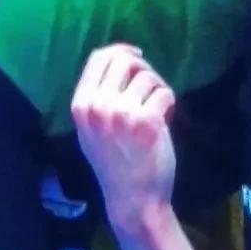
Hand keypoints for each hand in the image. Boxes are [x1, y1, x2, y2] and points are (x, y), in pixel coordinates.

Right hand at [72, 44, 177, 232]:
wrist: (132, 199)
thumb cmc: (114, 164)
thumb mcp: (91, 130)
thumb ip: (98, 98)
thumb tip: (118, 61)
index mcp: (80, 105)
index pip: (98, 58)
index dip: (121, 50)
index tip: (136, 55)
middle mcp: (97, 105)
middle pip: (123, 60)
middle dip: (143, 67)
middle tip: (151, 84)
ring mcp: (122, 113)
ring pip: (148, 77)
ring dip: (158, 89)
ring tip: (157, 110)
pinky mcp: (147, 121)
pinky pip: (164, 93)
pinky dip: (169, 104)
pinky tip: (165, 121)